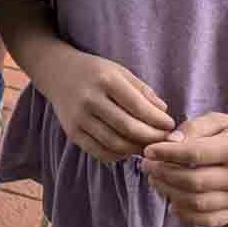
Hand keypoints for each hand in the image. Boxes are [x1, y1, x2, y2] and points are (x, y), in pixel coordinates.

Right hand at [41, 47, 174, 162]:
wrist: (57, 72)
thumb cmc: (95, 71)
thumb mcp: (119, 71)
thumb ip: (143, 91)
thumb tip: (164, 112)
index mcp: (106, 80)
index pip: (139, 107)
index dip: (158, 120)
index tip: (170, 125)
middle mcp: (90, 99)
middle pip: (129, 128)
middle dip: (151, 138)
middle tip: (163, 140)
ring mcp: (79, 117)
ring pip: (115, 143)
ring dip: (136, 149)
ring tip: (147, 146)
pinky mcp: (72, 132)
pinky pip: (99, 152)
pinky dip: (118, 155)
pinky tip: (127, 149)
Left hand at [141, 113, 227, 226]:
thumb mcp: (220, 120)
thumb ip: (194, 128)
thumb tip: (169, 141)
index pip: (194, 154)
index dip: (166, 153)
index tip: (147, 150)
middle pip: (192, 182)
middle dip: (163, 174)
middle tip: (146, 166)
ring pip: (198, 203)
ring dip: (169, 193)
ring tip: (155, 181)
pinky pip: (210, 219)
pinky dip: (187, 215)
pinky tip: (172, 203)